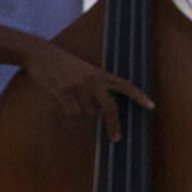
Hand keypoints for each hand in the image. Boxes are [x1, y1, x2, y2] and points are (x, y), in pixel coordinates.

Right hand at [20, 38, 151, 133]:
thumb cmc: (61, 62)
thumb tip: (101, 108)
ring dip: (81, 110)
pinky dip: (69, 111)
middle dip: (113, 124)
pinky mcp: (64, 91)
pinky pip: (73, 112)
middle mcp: (93, 80)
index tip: (151, 106)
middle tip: (116, 138)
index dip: (139, 96)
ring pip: (88, 112)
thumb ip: (95, 84)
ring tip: (70, 97)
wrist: (40, 54)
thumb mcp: (84, 70)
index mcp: (100, 73)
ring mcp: (79, 86)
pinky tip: (62, 100)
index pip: (125, 85)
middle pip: (110, 107)